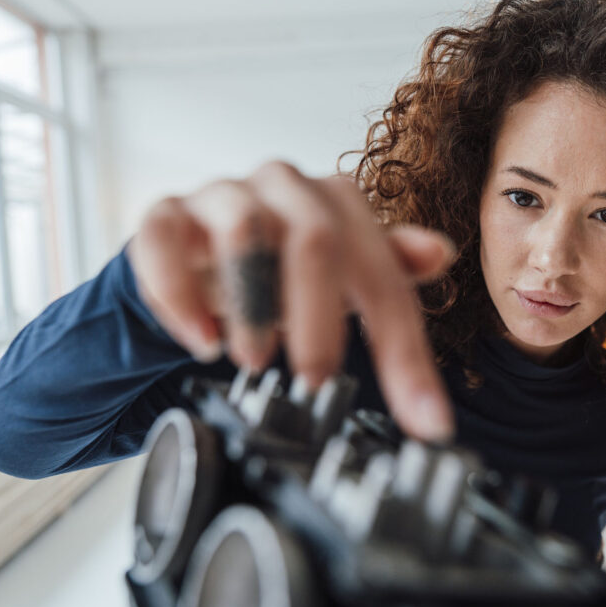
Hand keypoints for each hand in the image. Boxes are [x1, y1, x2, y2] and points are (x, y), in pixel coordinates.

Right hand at [126, 160, 456, 441]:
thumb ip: (389, 270)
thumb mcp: (341, 275)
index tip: (422, 420)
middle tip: (316, 381)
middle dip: (321, 319)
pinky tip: (201, 338)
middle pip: (317, 239)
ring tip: (254, 359)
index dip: (404, 349)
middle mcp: (284, 186)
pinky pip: (165, 241)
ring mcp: (222, 196)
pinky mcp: (165, 215)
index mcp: (338, 203)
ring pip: (244, 230)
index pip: (383, 274)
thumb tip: (440, 251)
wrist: (196, 253)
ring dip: (253, 304)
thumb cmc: (279, 267)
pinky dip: (180, 294)